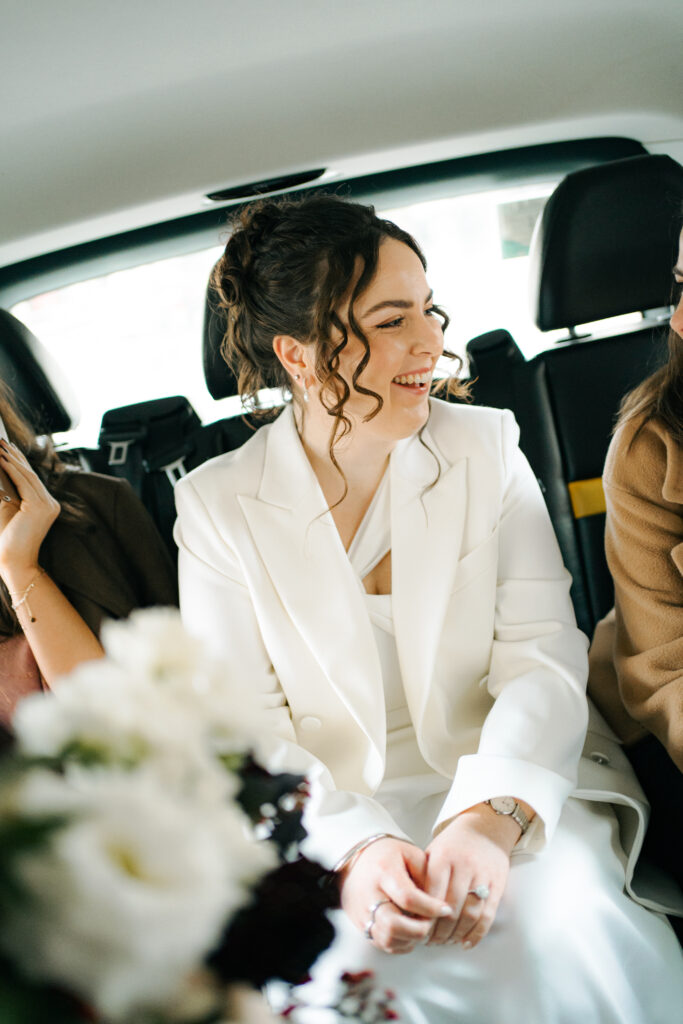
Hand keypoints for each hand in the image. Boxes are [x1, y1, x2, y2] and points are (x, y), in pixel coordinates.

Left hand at [0, 441, 59, 585]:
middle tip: (2, 442)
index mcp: (46, 506)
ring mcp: (48, 505)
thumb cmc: (8, 540)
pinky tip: (1, 460)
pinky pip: (24, 483)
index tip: (9, 448)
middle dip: (15, 457)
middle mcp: (51, 504)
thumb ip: (7, 492)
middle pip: (31, 475)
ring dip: (12, 460)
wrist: (14, 562)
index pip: (32, 479)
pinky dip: (12, 470)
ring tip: (0, 448)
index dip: (21, 462)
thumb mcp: (8, 509)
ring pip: (28, 476)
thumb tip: (0, 470)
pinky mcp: (40, 507)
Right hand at [339, 837, 454, 954]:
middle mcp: (369, 895)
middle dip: (419, 930)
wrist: (357, 860)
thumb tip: (439, 901)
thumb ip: (427, 874)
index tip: (446, 909)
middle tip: (432, 923)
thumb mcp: (410, 853)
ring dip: (410, 939)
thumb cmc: (388, 855)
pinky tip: (410, 932)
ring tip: (421, 927)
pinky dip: (401, 943)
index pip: (408, 898)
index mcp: (384, 872)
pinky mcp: (361, 925)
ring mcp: (362, 912)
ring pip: (387, 939)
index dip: (430, 908)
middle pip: (392, 925)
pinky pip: (383, 944)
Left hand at [423, 805, 515, 948]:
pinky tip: (465, 942)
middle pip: (450, 908)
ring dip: (456, 934)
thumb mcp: (434, 851)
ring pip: (469, 914)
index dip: (424, 915)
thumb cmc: (454, 843)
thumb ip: (424, 876)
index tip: (417, 927)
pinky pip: (487, 915)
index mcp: (443, 856)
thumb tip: (411, 909)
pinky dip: (476, 934)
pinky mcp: (497, 885)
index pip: (431, 893)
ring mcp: (482, 875)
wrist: (487, 828)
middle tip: (430, 941)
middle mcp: (463, 865)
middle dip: (439, 930)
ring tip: (446, 942)